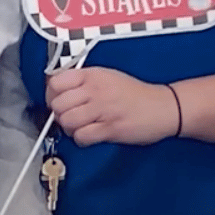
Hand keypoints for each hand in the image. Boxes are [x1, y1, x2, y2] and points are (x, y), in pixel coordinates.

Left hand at [46, 66, 178, 146]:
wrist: (163, 106)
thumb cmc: (134, 93)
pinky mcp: (111, 128)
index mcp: (92, 75)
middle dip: (59, 113)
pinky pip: (82, 136)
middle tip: (68, 116)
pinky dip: (81, 139)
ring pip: (67, 121)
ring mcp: (103, 109)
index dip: (51, 94)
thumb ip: (82, 80)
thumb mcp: (106, 76)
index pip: (55, 82)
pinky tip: (89, 135)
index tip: (55, 100)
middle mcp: (95, 90)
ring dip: (69, 128)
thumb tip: (56, 88)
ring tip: (79, 127)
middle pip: (58, 104)